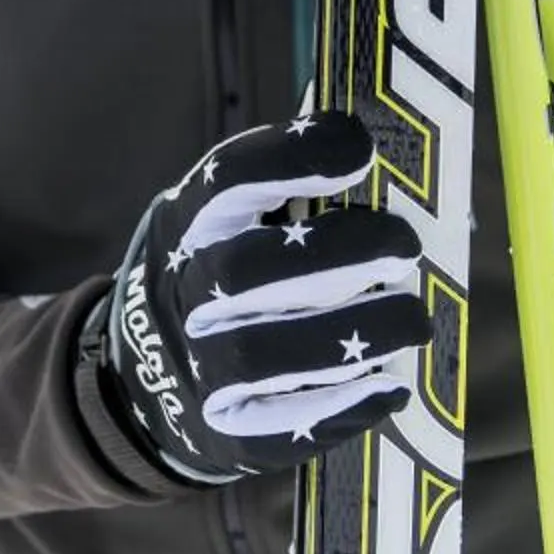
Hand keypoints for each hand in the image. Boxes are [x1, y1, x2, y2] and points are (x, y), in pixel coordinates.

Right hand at [91, 112, 425, 484]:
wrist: (141, 382)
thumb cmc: (212, 279)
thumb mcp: (220, 221)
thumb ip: (280, 181)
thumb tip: (360, 122)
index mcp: (185, 225)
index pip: (225, 180)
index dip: (291, 159)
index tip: (359, 150)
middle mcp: (182, 293)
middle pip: (245, 271)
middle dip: (337, 254)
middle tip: (406, 246)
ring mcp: (196, 367)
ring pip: (264, 354)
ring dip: (353, 333)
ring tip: (412, 319)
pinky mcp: (225, 431)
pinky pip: (279, 425)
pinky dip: (340, 407)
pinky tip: (389, 387)